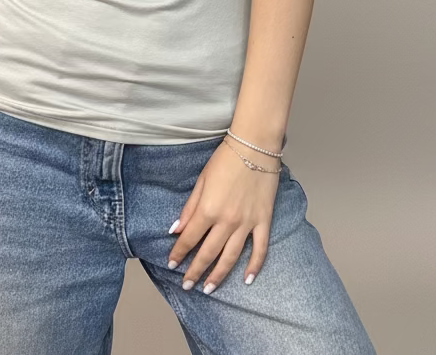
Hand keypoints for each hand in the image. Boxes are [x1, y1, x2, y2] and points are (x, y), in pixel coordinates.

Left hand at [167, 137, 279, 292]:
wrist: (255, 147)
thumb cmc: (225, 159)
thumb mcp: (201, 180)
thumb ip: (189, 208)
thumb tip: (175, 230)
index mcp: (208, 209)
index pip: (189, 238)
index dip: (179, 253)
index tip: (172, 264)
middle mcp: (227, 221)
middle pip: (208, 253)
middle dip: (195, 271)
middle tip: (187, 285)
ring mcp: (247, 223)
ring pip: (231, 257)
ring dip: (218, 275)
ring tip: (208, 288)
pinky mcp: (263, 221)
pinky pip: (260, 249)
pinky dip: (254, 266)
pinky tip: (247, 279)